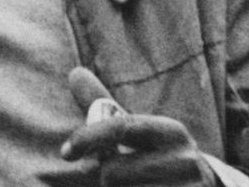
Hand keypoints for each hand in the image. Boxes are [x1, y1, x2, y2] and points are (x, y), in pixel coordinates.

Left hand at [59, 68, 216, 186]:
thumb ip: (106, 108)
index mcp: (171, 132)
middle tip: (128, 179)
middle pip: (112, 173)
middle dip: (107, 179)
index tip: (65, 152)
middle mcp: (183, 161)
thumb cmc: (159, 159)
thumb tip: (74, 72)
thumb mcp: (139, 133)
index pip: (121, 128)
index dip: (88, 138)